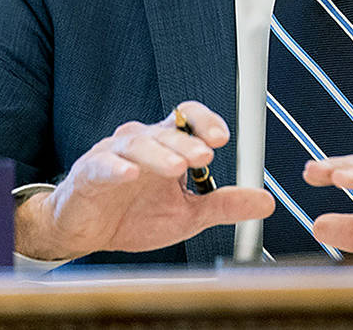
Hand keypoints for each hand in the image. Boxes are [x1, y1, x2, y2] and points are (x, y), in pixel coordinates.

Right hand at [15, 101, 273, 259]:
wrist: (86, 232)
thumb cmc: (134, 215)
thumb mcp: (188, 214)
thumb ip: (223, 204)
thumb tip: (267, 201)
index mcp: (166, 146)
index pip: (188, 120)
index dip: (205, 122)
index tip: (223, 137)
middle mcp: (142, 142)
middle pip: (167, 133)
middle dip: (188, 143)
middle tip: (206, 155)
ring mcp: (113, 155)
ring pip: (138, 144)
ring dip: (159, 155)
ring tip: (177, 167)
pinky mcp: (89, 174)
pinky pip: (102, 165)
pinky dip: (116, 168)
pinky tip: (129, 175)